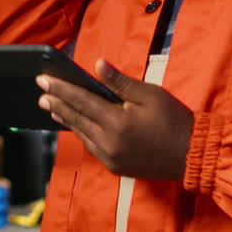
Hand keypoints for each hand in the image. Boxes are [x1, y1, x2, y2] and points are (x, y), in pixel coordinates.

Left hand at [37, 59, 193, 180]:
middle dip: (57, 103)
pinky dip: (81, 133)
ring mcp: (110, 157)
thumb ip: (120, 82)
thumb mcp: (150, 94)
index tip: (43, 79)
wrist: (191, 155)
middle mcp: (109, 142)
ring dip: (65, 119)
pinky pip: (91, 146)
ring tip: (51, 107)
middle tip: (40, 93)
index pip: (81, 101)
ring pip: (81, 134)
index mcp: (117, 122)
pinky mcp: (115, 166)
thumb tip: (97, 65)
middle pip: (76, 118)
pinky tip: (75, 125)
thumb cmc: (174, 120)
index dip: (61, 89)